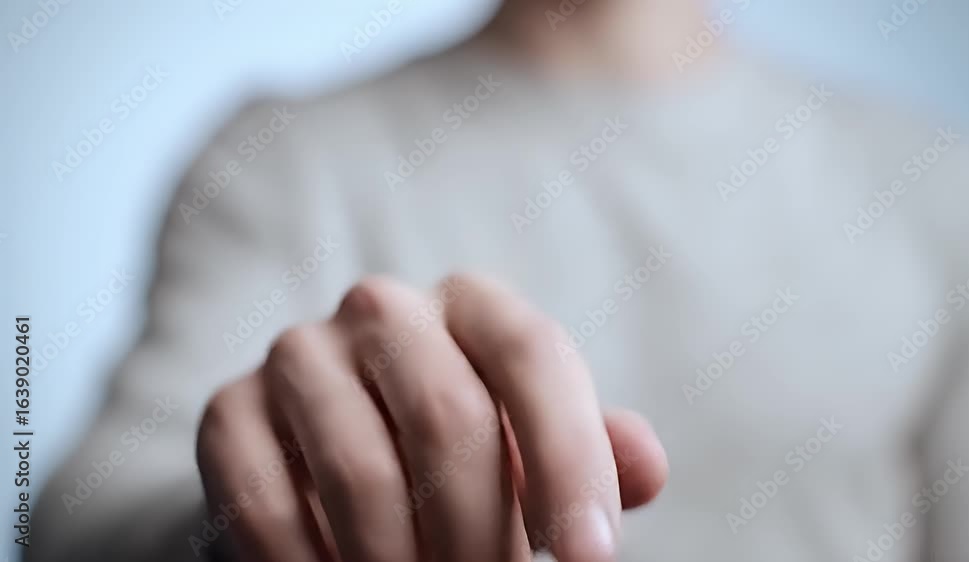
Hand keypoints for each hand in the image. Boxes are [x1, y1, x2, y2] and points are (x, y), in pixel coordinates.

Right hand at [195, 274, 667, 561]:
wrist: (332, 451)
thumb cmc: (458, 453)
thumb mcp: (530, 444)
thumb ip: (590, 451)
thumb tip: (646, 467)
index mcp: (472, 304)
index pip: (533, 356)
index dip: (572, 461)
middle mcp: (382, 309)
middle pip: (448, 420)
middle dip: (481, 536)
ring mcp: (298, 354)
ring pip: (363, 474)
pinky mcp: (230, 410)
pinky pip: (273, 509)